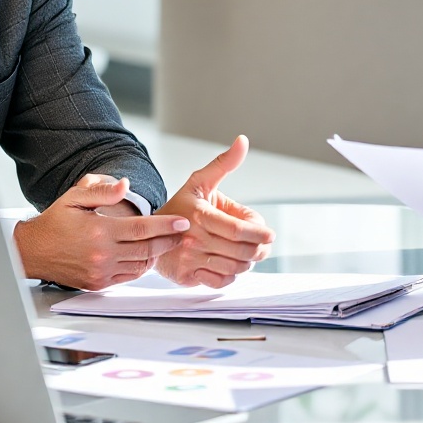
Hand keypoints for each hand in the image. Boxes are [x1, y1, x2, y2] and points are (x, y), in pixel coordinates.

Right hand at [13, 175, 189, 290]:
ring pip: (140, 265)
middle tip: (183, 234)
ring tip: (167, 243)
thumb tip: (125, 185)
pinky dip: (141, 267)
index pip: (143, 228)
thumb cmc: (54, 223)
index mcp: (100, 231)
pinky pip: (128, 277)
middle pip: (147, 249)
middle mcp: (102, 254)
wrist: (32, 252)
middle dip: (169, 241)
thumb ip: (102, 191)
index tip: (182, 222)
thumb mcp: (75, 198)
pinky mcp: (98, 284)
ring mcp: (101, 272)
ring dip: (157, 255)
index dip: (166, 225)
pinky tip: (146, 257)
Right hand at [155, 137, 274, 287]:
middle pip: (239, 250)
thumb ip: (224, 163)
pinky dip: (232, 275)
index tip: (270, 234)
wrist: (151, 232)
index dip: (258, 233)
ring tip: (249, 253)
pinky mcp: (186, 275)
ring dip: (248, 262)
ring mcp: (188, 258)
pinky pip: (220, 281)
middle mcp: (192, 238)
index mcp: (198, 214)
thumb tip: (243, 141)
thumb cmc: (182, 206)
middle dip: (258, 249)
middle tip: (264, 245)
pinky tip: (231, 264)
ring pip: (233, 267)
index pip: (236, 229)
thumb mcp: (201, 181)